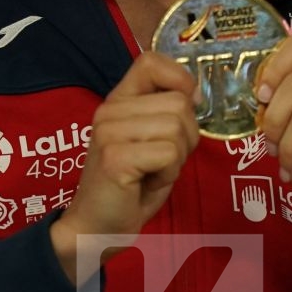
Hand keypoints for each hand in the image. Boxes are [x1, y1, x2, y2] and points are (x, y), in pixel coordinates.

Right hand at [50, 51, 197, 284]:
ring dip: (177, 158)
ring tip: (153, 173)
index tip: (185, 108)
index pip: (150, 61)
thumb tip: (195, 94)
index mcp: (118, 101)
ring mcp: (109, 132)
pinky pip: (169, 153)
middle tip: (163, 161)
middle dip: (186, 137)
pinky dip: (168, 173)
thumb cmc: (130, 188)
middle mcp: (109, 110)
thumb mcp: (151, 142)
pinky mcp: (115, 157)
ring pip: (177, 128)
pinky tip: (146, 184)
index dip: (179, 79)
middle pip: (178, 103)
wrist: (95, 229)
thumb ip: (168, 114)